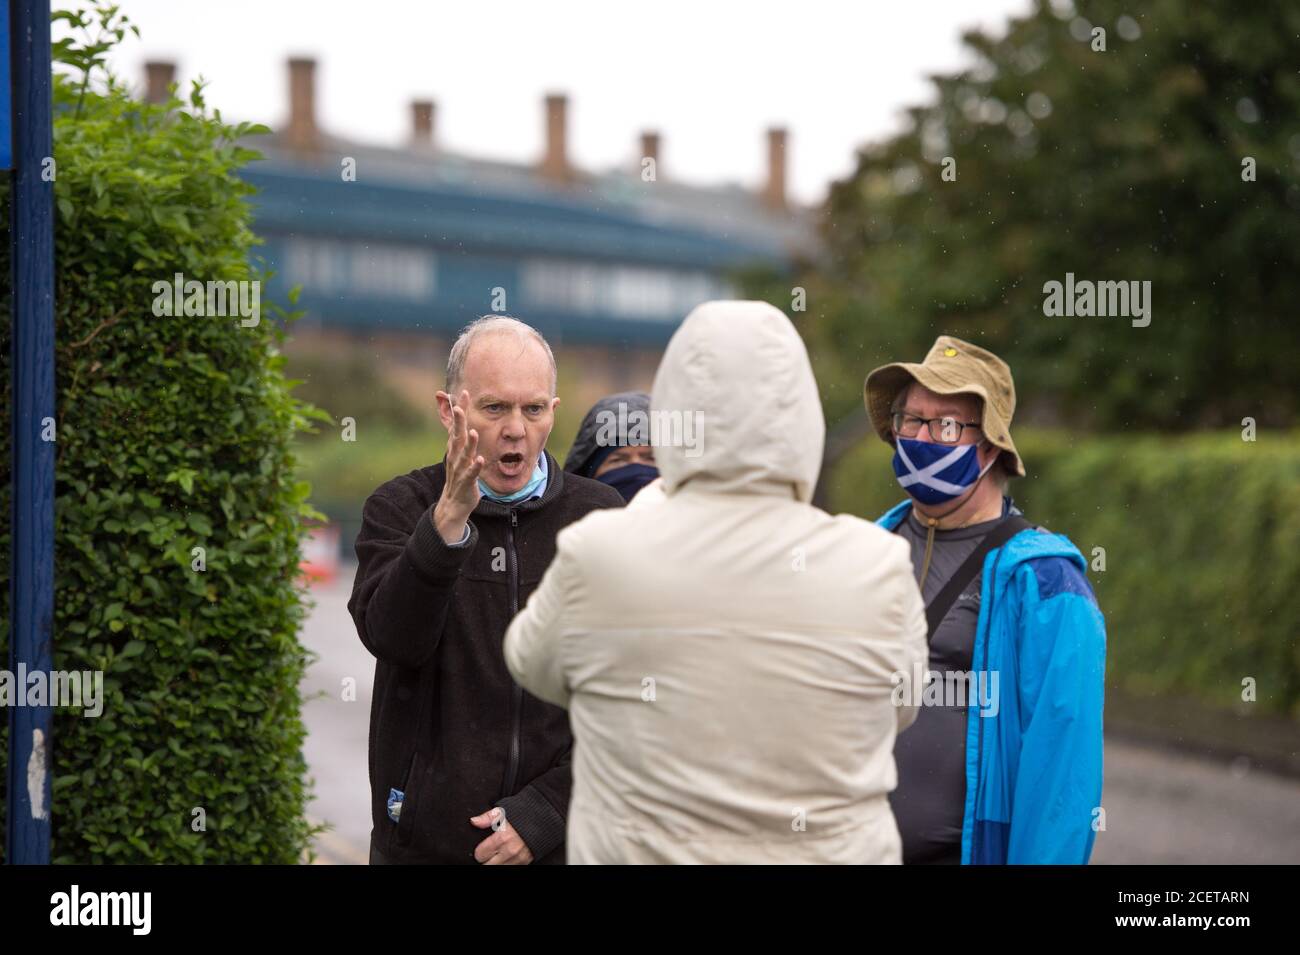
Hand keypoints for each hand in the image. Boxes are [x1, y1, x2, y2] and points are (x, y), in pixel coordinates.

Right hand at [434, 389, 483, 543]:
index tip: (463, 393)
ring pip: (463, 454)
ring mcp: (459, 469)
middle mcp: (455, 456)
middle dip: (459, 421)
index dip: (459, 409)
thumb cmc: (460, 475)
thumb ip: (461, 438)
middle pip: (457, 435)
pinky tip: (480, 460)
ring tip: (473, 432)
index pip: (457, 424)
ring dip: (468, 443)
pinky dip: (475, 467)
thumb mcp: (460, 454)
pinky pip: (471, 473)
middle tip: (460, 406)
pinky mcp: (466, 482)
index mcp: (455, 448)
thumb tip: (461, 422)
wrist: (454, 503)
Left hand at [470, 807, 533, 864]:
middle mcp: (509, 851)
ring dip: (496, 863)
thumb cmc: (524, 812)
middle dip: (486, 859)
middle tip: (489, 852)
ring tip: (498, 855)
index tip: (483, 847)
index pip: (480, 855)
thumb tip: (473, 822)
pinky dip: (507, 864)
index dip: (480, 851)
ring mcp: (518, 858)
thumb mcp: (504, 811)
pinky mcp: (526, 862)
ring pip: (498, 869)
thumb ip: (487, 817)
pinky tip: (507, 857)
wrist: (546, 817)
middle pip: (487, 866)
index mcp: (502, 837)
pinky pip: (510, 868)